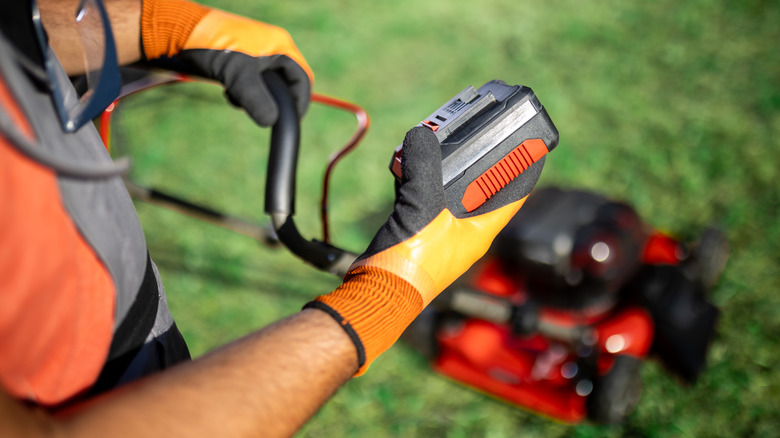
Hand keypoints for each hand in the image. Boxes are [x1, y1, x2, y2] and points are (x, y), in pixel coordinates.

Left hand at [141, 0, 312, 125]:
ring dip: (256, 97)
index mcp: (281, 46)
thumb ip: (257, 101)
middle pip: (285, 83)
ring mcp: (257, 51)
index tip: (291, 121)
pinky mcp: (241, 57)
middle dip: (273, 101)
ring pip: (267, 84)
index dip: (300, 102)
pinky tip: (229, 92)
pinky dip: (244, 90)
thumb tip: (271, 122)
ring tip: (236, 98)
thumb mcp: (238, 77)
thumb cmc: (213, 47)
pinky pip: (252, 80)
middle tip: (261, 113)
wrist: (181, 30)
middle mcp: (272, 47)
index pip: (303, 79)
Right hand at [306, 127, 527, 373]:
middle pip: (481, 194)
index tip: (530, 149)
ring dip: (445, 175)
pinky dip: (421, 184)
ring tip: (440, 148)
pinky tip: (408, 170)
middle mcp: (464, 236)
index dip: (523, 173)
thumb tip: (421, 137)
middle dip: (479, 167)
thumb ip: (423, 169)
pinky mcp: (418, 237)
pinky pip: (425, 204)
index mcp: (478, 233)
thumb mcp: (421, 208)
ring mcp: (441, 238)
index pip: (512, 199)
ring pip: (450, 198)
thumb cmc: (408, 263)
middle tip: (478, 141)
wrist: (375, 292)